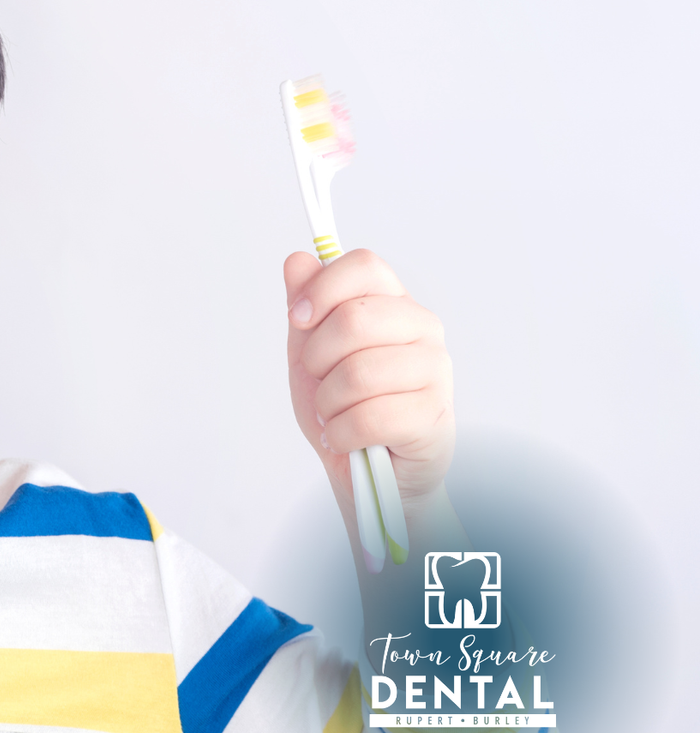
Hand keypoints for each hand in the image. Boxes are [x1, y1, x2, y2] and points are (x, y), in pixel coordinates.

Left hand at [283, 249, 453, 518]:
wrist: (368, 473)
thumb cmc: (344, 408)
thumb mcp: (310, 354)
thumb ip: (306, 308)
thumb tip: (298, 259)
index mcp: (394, 304)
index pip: (365, 265)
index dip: (323, 288)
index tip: (298, 318)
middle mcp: (424, 329)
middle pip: (355, 318)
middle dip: (317, 358)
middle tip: (320, 381)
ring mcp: (436, 371)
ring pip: (358, 373)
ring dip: (329, 403)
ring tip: (336, 414)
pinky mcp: (434, 416)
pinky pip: (369, 417)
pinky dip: (342, 433)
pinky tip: (346, 438)